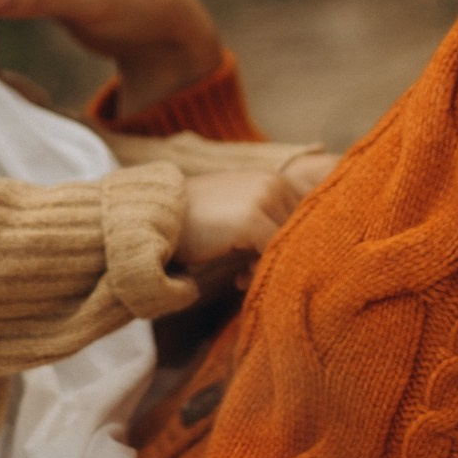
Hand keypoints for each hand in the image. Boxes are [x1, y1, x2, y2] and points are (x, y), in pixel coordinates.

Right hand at [175, 158, 330, 282]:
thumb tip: (293, 254)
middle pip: (300, 232)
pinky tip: (237, 280)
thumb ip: (265, 225)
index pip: (302, 219)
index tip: (257, 262)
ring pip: (289, 243)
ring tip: (242, 277)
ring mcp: (264, 198)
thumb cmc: (195, 222)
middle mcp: (273, 182)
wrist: (155, 217)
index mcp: (273, 178)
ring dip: (268, 266)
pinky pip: (273, 253)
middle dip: (276, 256)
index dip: (285, 245)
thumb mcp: (236, 215)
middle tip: (247, 274)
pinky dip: (259, 272)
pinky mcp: (252, 219)